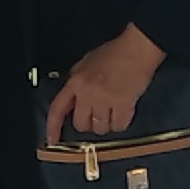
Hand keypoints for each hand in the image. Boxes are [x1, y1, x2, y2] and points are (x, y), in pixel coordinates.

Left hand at [44, 24, 166, 144]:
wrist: (136, 49)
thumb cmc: (114, 52)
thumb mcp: (86, 63)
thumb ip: (77, 81)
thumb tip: (73, 99)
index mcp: (76, 81)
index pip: (57, 109)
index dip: (53, 126)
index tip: (52, 139)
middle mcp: (87, 92)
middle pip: (80, 124)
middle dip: (88, 123)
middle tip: (96, 115)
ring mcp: (105, 100)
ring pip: (99, 128)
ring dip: (105, 124)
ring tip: (112, 111)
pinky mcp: (123, 105)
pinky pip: (118, 126)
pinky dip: (120, 123)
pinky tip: (123, 113)